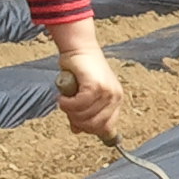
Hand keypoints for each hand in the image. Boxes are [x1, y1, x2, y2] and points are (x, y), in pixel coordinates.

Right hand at [49, 24, 124, 140]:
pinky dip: (67, 104)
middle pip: (95, 126)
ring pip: (85, 116)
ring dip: (69, 111)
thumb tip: (77, 130)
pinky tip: (62, 98)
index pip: (107, 128)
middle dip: (77, 121)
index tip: (77, 123)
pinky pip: (79, 105)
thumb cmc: (80, 70)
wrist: (79, 48)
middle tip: (67, 109)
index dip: (89, 129)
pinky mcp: (96, 86)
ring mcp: (107, 92)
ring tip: (64, 100)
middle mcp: (115, 97)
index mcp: (116, 101)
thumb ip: (82, 112)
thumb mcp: (84, 95)